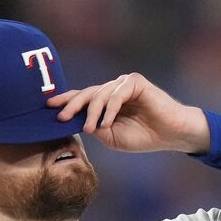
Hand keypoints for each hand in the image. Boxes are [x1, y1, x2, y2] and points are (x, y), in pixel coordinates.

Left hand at [47, 73, 209, 154]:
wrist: (171, 135)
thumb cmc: (145, 137)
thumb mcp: (112, 138)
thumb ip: (95, 128)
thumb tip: (77, 121)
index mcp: (107, 102)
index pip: (83, 98)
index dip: (66, 101)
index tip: (48, 107)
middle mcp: (113, 90)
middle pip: (87, 93)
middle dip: (71, 104)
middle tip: (60, 116)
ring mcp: (123, 84)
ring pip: (100, 94)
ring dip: (92, 113)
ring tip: (89, 128)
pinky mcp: (135, 82)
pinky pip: (116, 94)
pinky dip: (110, 109)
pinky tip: (106, 123)